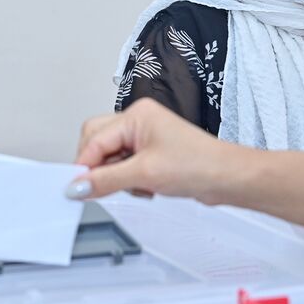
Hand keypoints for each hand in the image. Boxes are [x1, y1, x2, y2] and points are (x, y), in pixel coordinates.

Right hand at [70, 99, 303, 226]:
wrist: (227, 178)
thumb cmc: (199, 165)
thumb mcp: (145, 174)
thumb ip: (105, 180)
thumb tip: (76, 186)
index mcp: (136, 115)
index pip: (94, 138)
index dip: (84, 165)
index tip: (75, 188)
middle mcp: (139, 121)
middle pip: (97, 143)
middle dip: (101, 168)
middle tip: (110, 186)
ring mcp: (145, 137)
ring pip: (110, 158)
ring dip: (118, 178)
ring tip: (142, 186)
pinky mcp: (152, 154)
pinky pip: (125, 167)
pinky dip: (130, 182)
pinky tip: (148, 188)